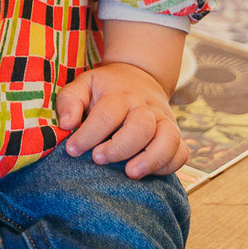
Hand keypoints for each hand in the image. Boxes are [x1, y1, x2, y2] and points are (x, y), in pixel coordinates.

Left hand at [56, 61, 186, 178]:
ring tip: (130, 173)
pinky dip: (169, 165)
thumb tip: (66, 124)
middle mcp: (144, 106)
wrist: (140, 76)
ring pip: (168, 138)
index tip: (72, 149)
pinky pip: (181, 152)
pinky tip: (149, 173)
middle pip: (140, 126)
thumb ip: (70, 100)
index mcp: (119, 94)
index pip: (106, 114)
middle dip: (119, 147)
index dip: (88, 135)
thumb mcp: (84, 84)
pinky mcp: (175, 134)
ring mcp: (163, 119)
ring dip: (151, 159)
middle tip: (98, 159)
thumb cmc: (106, 88)